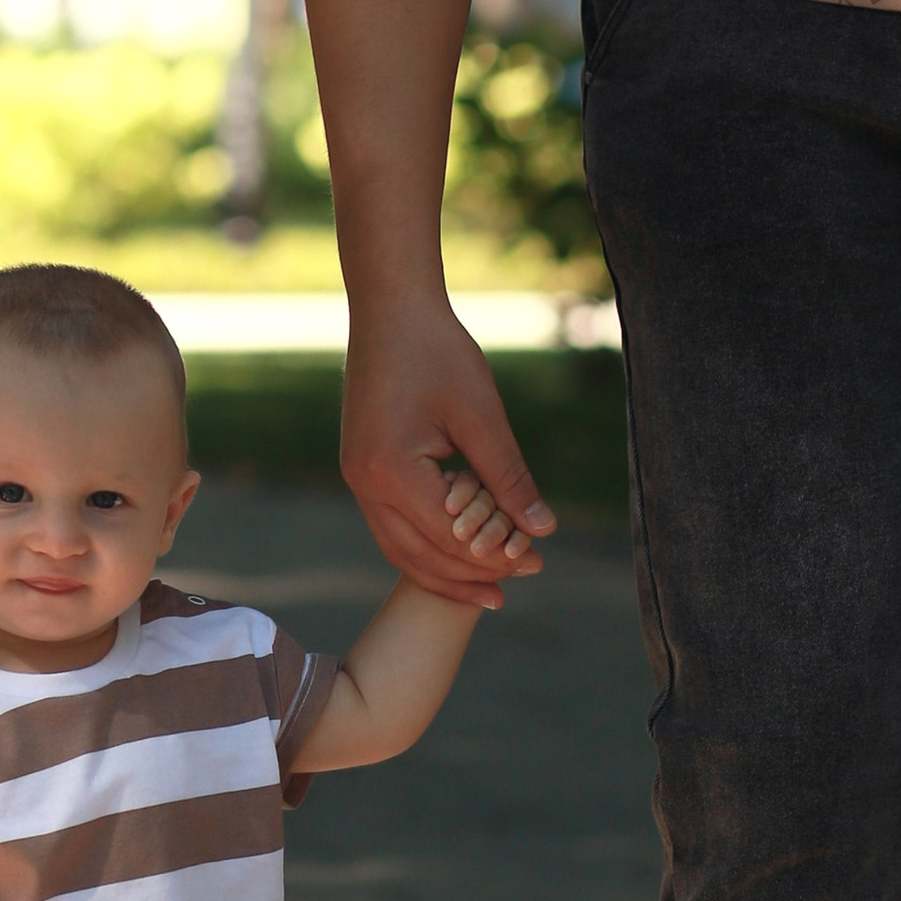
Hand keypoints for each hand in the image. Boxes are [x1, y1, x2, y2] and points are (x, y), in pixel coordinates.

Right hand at [343, 293, 555, 602]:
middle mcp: (364, 483)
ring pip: (400, 550)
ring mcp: (357, 479)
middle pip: (420, 556)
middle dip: (471, 574)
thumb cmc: (438, 352)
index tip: (537, 560)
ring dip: (445, 572)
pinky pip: (391, 527)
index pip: (449, 537)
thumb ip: (509, 477)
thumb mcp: (481, 415)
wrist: (390, 310)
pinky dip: (425, 548)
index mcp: (391, 471)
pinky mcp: (361, 470)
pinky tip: (457, 553)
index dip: (495, 554)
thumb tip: (543, 530)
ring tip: (490, 590)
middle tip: (519, 582)